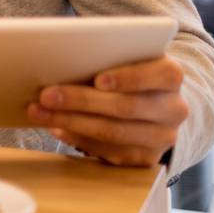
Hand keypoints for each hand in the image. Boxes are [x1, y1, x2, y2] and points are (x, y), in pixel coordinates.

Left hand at [28, 55, 188, 166]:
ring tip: (39, 113)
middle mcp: (174, 108)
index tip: (98, 80)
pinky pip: (109, 151)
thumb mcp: (124, 57)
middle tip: (46, 96)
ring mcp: (163, 137)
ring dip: (71, 122)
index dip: (129, 78)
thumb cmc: (127, 70)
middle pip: (126, 107)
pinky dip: (78, 138)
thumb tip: (58, 57)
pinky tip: (57, 128)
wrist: (154, 102)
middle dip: (81, 101)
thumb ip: (104, 55)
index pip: (161, 75)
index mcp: (171, 76)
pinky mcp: (146, 158)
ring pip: (114, 132)